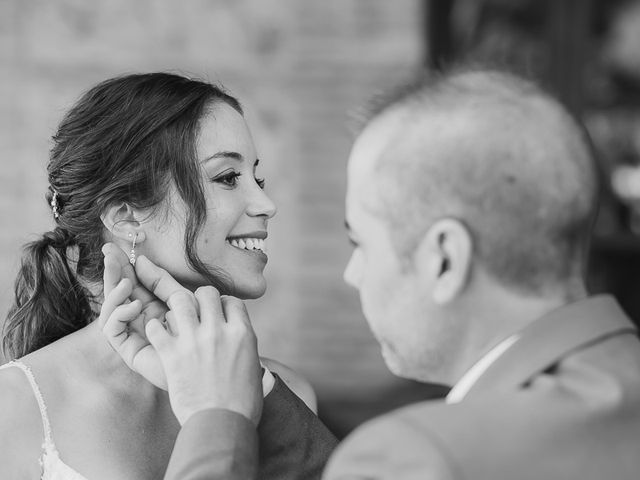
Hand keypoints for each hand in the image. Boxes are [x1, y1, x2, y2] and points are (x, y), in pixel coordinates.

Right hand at [99, 243, 190, 388]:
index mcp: (153, 305)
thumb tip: (143, 260)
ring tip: (127, 282)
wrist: (210, 376)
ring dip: (115, 291)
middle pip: (120, 291)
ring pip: (112, 308)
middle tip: (109, 251)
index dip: (125, 264)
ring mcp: (134, 334)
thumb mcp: (184, 302)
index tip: (116, 245)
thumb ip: (163, 283)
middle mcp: (140, 319)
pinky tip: (134, 306)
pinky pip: (113, 330)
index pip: (134, 281)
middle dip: (114, 270)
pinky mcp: (130, 351)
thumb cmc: (204, 339)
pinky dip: (119, 314)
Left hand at [145, 287, 262, 425]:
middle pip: (206, 293)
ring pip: (180, 301)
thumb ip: (244, 345)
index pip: (231, 300)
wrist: (222, 425)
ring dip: (176, 308)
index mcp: (242, 333)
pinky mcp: (172, 355)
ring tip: (175, 320)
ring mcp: (194, 341)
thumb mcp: (253, 366)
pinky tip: (159, 336)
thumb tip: (241, 339)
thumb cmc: (242, 403)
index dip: (222, 305)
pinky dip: (156, 329)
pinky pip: (156, 327)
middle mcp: (218, 331)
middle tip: (195, 313)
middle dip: (199, 299)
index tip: (217, 315)